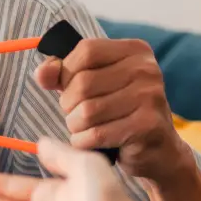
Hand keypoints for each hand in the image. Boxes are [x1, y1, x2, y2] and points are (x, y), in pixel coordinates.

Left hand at [36, 36, 193, 188]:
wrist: (158, 150)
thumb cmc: (119, 112)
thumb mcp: (92, 85)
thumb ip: (63, 74)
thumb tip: (42, 74)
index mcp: (135, 50)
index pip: (86, 50)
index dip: (67, 71)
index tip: (68, 87)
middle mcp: (146, 69)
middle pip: (83, 83)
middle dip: (69, 104)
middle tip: (77, 115)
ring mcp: (150, 97)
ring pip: (86, 111)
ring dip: (75, 126)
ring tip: (85, 129)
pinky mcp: (148, 126)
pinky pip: (96, 135)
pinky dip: (83, 142)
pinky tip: (90, 142)